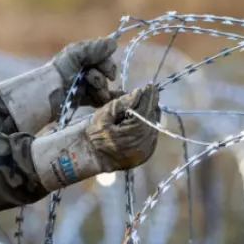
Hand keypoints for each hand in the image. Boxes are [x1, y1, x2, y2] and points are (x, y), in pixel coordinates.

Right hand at [30, 84, 160, 190]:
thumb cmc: (93, 135)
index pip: (147, 108)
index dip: (149, 96)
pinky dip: (147, 125)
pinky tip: (140, 119)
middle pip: (153, 116)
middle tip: (147, 93)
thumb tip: (139, 92)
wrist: (89, 157)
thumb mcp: (104, 115)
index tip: (149, 86)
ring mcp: (147, 150)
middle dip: (150, 103)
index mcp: (136, 131)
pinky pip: (151, 135)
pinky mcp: (146, 154)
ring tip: (143, 104)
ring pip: (154, 125)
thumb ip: (123, 103)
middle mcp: (146, 142)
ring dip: (149, 113)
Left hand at [52, 37, 120, 106]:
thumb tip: (114, 43)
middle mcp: (85, 69)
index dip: (108, 65)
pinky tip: (112, 99)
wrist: (50, 92)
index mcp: (83, 57)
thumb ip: (96, 48)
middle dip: (103, 78)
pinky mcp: (83, 99)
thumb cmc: (62, 70)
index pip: (104, 58)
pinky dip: (105, 98)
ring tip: (94, 92)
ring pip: (103, 87)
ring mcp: (84, 85)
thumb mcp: (77, 53)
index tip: (109, 72)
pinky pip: (98, 99)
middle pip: (105, 74)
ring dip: (102, 90)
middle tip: (95, 82)